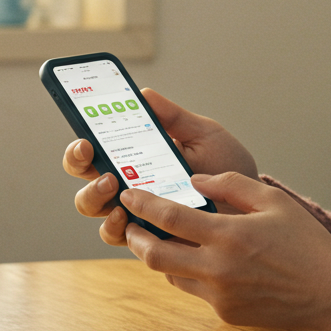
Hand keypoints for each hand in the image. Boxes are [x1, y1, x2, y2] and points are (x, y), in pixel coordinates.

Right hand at [63, 88, 258, 245]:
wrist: (252, 205)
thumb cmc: (226, 166)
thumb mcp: (204, 135)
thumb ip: (175, 117)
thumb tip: (145, 94)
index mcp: (137, 153)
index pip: (96, 146)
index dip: (80, 142)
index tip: (85, 137)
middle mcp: (129, 181)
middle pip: (85, 174)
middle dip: (78, 165)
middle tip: (95, 158)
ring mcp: (135, 210)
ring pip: (93, 206)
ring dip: (93, 195)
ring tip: (114, 186)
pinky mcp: (147, 236)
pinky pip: (118, 236)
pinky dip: (115, 227)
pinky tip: (127, 218)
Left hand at [121, 172, 330, 330]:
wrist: (330, 291)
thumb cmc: (305, 241)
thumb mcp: (273, 200)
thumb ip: (231, 184)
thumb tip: (195, 178)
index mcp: (229, 235)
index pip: (170, 217)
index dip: (143, 204)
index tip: (130, 194)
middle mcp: (219, 268)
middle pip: (155, 255)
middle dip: (136, 238)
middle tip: (131, 224)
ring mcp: (220, 295)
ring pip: (170, 275)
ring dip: (159, 257)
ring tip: (159, 239)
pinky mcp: (225, 313)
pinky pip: (193, 290)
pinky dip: (187, 273)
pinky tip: (196, 259)